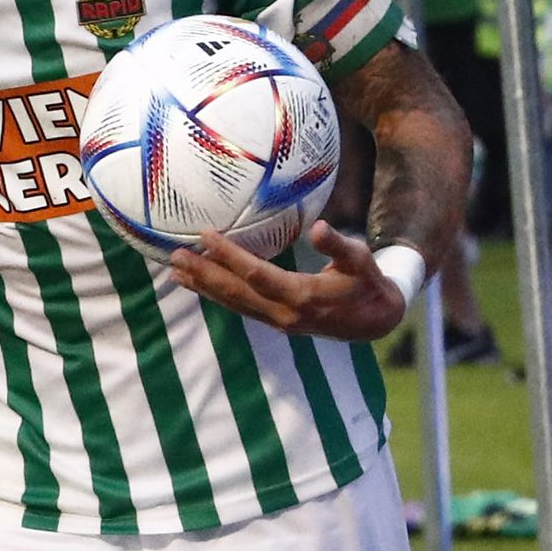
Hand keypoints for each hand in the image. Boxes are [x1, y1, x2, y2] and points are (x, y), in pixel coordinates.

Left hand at [167, 222, 407, 341]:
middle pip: (235, 292)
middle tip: (175, 256)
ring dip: (203, 287)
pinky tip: (197, 285)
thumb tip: (318, 227)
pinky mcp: (274, 322)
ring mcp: (276, 321)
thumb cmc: (368, 284)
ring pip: (233, 303)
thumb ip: (338, 245)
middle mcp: (283, 313)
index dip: (229, 256)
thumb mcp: (360, 261)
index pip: (256, 274)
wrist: (375, 323)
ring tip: (175, 271)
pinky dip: (215, 296)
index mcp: (303, 296)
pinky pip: (239, 308)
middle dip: (203, 274)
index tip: (206, 235)